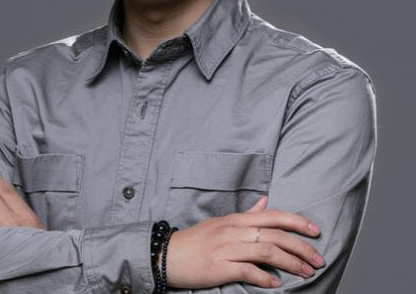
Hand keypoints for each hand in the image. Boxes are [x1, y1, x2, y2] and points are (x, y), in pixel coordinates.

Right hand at [165, 196, 324, 289]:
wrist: (169, 254)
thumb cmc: (197, 240)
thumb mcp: (222, 222)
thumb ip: (247, 214)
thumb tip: (266, 202)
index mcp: (236, 220)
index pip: (273, 216)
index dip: (296, 222)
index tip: (315, 231)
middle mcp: (234, 230)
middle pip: (275, 234)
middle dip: (301, 247)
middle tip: (318, 259)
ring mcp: (227, 248)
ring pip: (267, 251)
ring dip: (290, 263)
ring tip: (306, 273)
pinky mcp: (220, 266)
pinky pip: (248, 271)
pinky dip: (265, 278)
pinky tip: (276, 284)